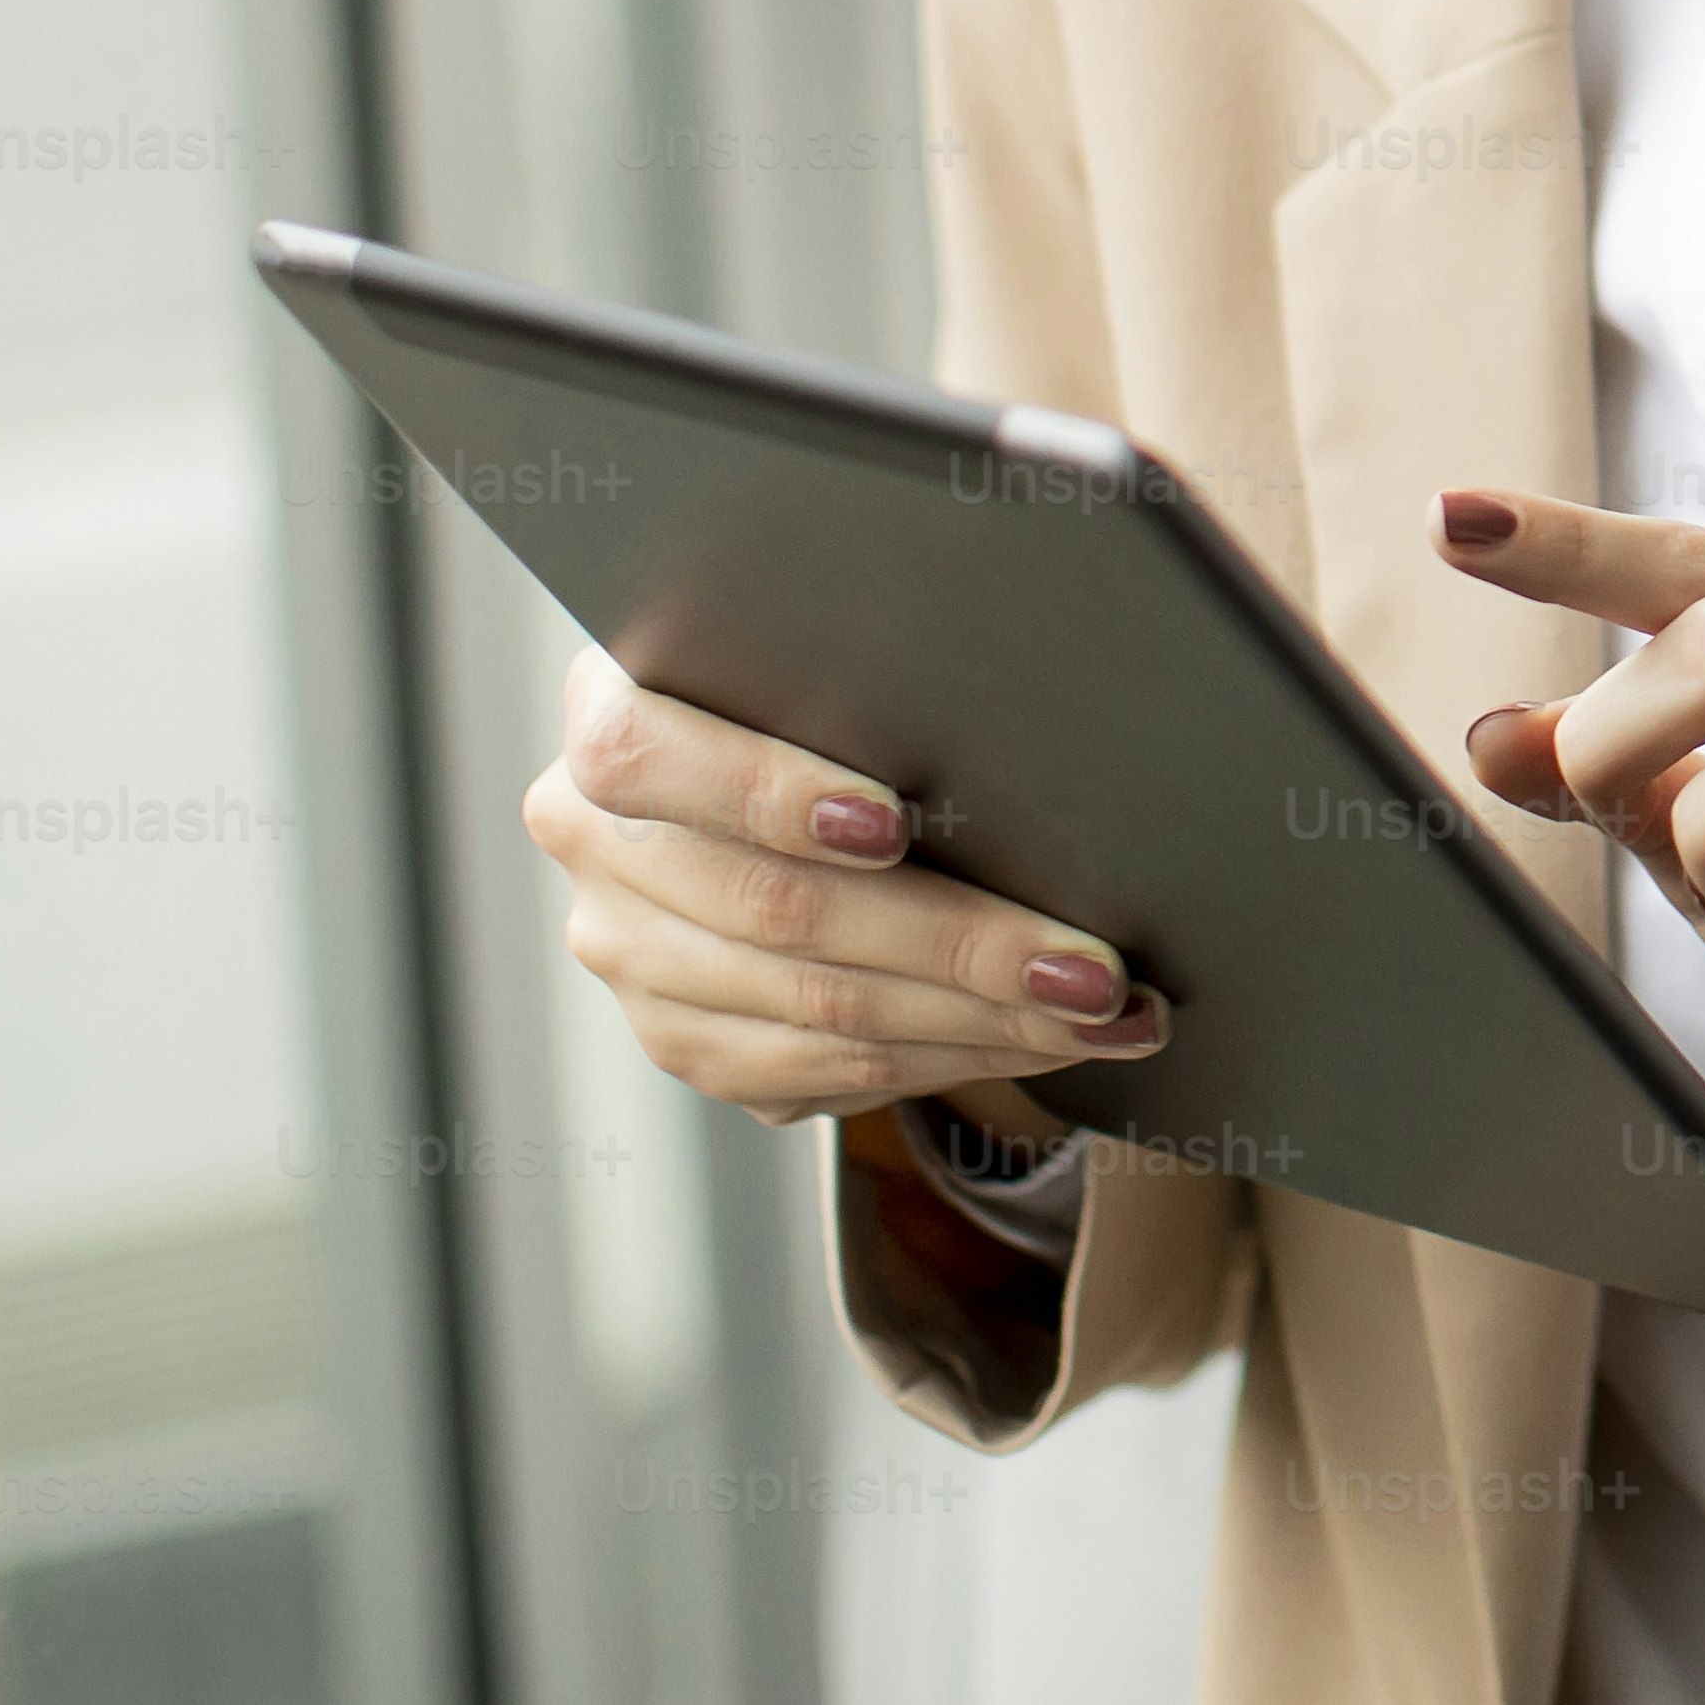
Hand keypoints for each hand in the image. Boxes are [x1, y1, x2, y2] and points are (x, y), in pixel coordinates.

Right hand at [523, 642, 1174, 1129]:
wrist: (788, 759)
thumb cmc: (842, 676)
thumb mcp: (832, 631)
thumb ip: (876, 635)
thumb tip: (1029, 641)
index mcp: (610, 718)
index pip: (648, 756)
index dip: (767, 790)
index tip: (892, 822)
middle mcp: (598, 847)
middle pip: (773, 909)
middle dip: (957, 944)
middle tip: (1089, 968)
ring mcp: (635, 958)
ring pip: (814, 1011)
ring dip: (982, 1022)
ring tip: (1106, 1014)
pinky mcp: (690, 1039)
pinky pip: (824, 1073)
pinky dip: (952, 1058)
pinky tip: (1047, 1041)